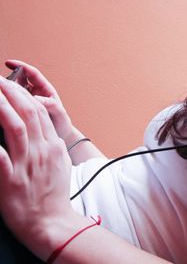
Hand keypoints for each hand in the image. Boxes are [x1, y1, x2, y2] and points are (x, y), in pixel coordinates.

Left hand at [0, 76, 73, 251]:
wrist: (52, 223)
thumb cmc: (53, 197)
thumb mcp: (59, 166)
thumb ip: (51, 146)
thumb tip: (42, 132)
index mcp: (53, 146)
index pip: (39, 112)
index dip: (23, 95)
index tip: (10, 84)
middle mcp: (42, 151)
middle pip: (29, 113)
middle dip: (12, 92)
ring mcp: (27, 164)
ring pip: (16, 127)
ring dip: (2, 107)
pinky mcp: (11, 180)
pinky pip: (0, 157)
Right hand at [5, 60, 78, 144]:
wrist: (59, 138)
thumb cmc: (61, 124)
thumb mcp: (59, 114)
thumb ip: (51, 105)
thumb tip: (37, 98)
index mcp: (45, 90)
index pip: (31, 73)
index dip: (21, 66)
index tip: (9, 63)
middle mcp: (35, 94)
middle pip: (20, 80)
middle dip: (9, 77)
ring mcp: (28, 102)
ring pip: (15, 91)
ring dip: (7, 90)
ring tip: (0, 92)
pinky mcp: (22, 111)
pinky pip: (13, 103)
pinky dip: (7, 101)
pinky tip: (1, 104)